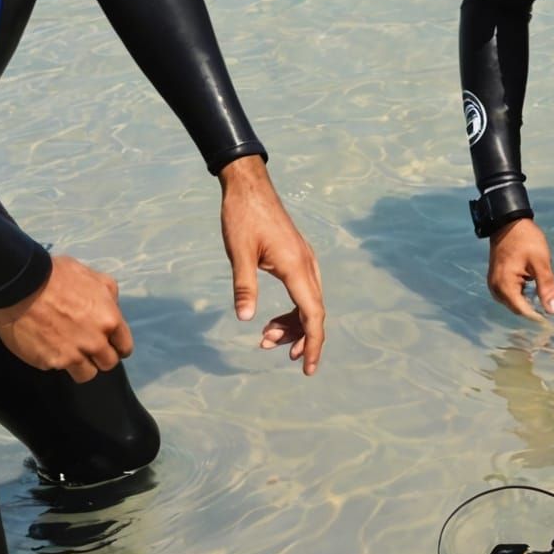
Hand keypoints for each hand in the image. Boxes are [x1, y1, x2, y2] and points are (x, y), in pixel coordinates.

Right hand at [0, 253, 132, 382]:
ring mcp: (72, 355)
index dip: (119, 347)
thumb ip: (108, 298)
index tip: (112, 346)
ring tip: (72, 353)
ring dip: (83, 365)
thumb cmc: (58, 275)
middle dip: (102, 357)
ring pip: (87, 374)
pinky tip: (49, 347)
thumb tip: (111, 310)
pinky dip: (57, 360)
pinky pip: (59, 368)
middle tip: (90, 348)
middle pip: (108, 363)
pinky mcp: (49, 362)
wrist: (21, 286)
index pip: (124, 346)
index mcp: (109, 320)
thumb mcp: (95, 277)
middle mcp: (95, 342)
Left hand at [219, 156, 325, 374]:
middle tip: (267, 348)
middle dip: (298, 337)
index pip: (313, 313)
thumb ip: (244, 286)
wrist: (249, 185)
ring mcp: (304, 259)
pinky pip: (304, 290)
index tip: (306, 368)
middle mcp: (307, 264)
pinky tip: (272, 317)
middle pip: (314, 311)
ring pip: (310, 302)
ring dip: (292, 324)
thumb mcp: (239, 253)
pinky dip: (292, 309)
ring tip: (265, 336)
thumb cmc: (242, 216)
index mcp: (296, 266)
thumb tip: (246, 319)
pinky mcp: (297, 256)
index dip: (312, 343)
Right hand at [487, 219, 553, 319]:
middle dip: (533, 306)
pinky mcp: (496, 279)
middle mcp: (496, 289)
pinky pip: (510, 293)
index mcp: (504, 286)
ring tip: (540, 286)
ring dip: (528, 298)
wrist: (509, 222)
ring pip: (514, 301)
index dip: (538, 315)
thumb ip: (547, 287)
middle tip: (549, 295)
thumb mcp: (540, 262)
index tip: (553, 312)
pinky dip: (521, 292)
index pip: (523, 311)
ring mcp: (494, 284)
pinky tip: (531, 282)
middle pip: (518, 308)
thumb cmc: (526, 240)